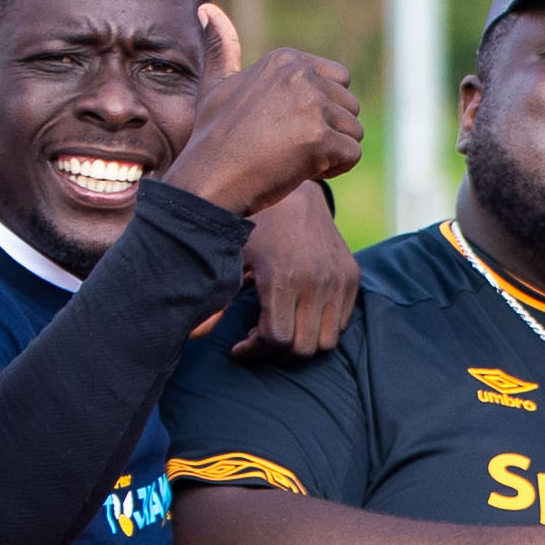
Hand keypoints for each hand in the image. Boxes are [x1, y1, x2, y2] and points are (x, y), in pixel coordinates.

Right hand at [165, 6, 362, 218]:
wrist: (211, 177)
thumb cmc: (214, 138)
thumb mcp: (216, 85)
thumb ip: (222, 49)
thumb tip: (208, 8)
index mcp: (285, 59)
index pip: (339, 80)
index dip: (321, 110)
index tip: (288, 126)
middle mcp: (301, 75)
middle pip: (350, 106)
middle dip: (331, 131)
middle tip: (292, 146)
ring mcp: (311, 105)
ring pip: (354, 132)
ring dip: (332, 152)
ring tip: (295, 157)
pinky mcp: (320, 138)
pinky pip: (352, 156)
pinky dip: (334, 169)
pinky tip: (302, 170)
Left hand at [232, 181, 360, 362]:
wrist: (293, 190)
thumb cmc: (253, 225)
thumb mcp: (230, 258)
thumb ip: (214, 300)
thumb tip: (193, 336)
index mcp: (282, 277)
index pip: (277, 340)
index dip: (255, 352)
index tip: (239, 347)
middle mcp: (315, 281)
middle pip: (303, 348)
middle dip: (276, 354)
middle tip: (256, 341)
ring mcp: (337, 279)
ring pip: (326, 342)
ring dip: (300, 344)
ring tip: (278, 330)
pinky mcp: (350, 276)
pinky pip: (341, 323)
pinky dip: (320, 329)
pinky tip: (297, 315)